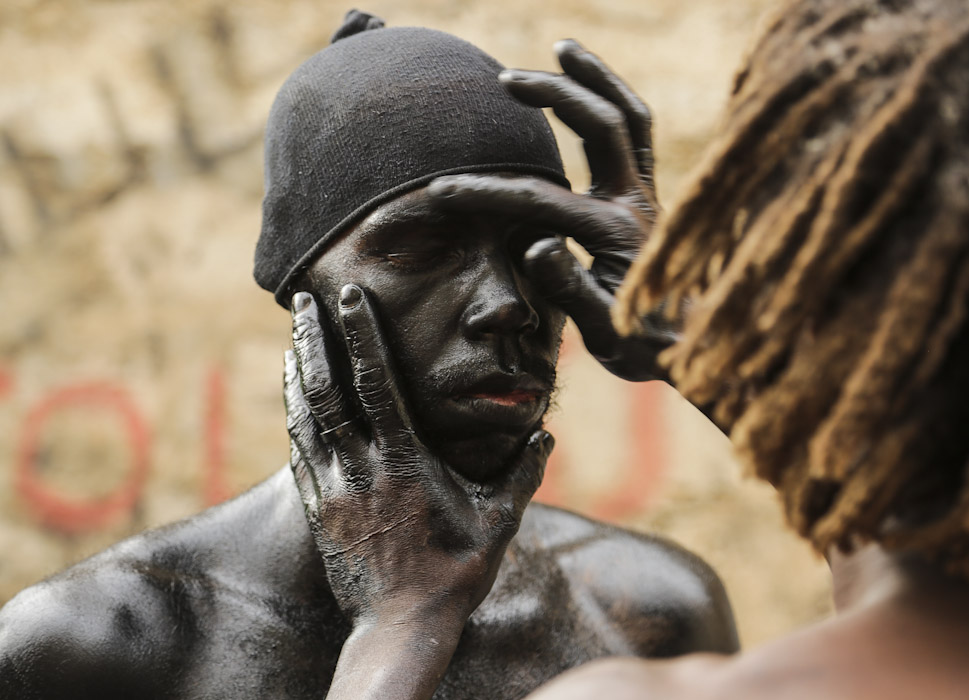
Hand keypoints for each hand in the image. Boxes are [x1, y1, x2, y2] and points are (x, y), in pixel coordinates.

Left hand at [283, 286, 553, 625]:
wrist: (400, 629)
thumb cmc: (455, 575)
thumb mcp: (498, 523)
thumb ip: (521, 474)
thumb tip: (544, 434)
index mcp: (405, 462)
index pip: (377, 383)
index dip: (361, 334)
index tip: (350, 296)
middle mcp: (362, 469)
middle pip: (326, 391)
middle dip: (314, 339)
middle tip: (302, 300)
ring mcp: (334, 491)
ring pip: (305, 419)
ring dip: (297, 372)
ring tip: (292, 337)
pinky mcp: (318, 512)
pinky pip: (298, 453)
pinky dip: (292, 416)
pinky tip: (292, 397)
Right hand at [427, 39, 675, 382]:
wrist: (684, 346)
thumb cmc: (638, 343)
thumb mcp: (604, 329)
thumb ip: (570, 288)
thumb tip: (534, 246)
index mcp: (617, 236)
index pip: (543, 201)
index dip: (488, 193)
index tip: (441, 190)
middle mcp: (636, 204)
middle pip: (601, 128)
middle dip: (553, 97)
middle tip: (507, 79)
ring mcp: (646, 194)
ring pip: (628, 117)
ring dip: (595, 79)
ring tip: (563, 47)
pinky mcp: (647, 195)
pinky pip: (636, 132)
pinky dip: (614, 99)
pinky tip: (589, 83)